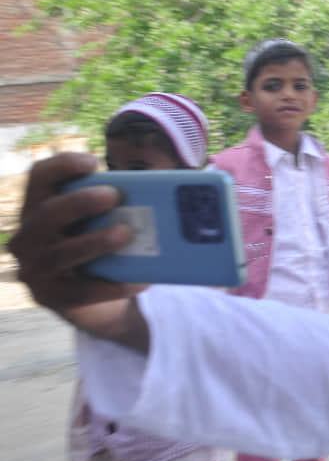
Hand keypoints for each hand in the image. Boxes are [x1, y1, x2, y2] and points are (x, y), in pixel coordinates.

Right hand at [8, 153, 149, 347]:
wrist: (97, 297)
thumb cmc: (104, 245)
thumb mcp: (106, 220)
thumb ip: (121, 203)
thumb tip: (168, 191)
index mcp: (40, 206)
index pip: (39, 176)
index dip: (61, 166)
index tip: (93, 163)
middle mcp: (28, 235)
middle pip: (46, 214)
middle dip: (78, 203)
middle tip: (114, 195)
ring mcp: (34, 268)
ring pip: (59, 254)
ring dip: (93, 242)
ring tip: (126, 234)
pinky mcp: (50, 297)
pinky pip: (80, 292)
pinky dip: (111, 287)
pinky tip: (138, 281)